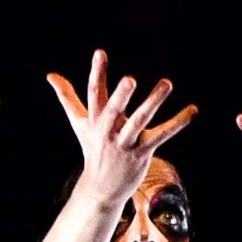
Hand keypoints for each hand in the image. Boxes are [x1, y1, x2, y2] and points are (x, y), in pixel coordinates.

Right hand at [47, 49, 196, 207]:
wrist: (100, 189)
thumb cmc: (92, 149)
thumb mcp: (79, 123)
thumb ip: (67, 97)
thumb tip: (50, 75)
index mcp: (95, 121)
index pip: (94, 93)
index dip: (97, 73)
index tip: (100, 53)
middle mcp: (108, 132)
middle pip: (114, 111)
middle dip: (121, 96)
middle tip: (130, 79)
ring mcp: (125, 144)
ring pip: (140, 120)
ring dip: (153, 102)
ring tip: (167, 83)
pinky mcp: (142, 153)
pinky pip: (161, 135)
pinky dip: (178, 123)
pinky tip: (192, 110)